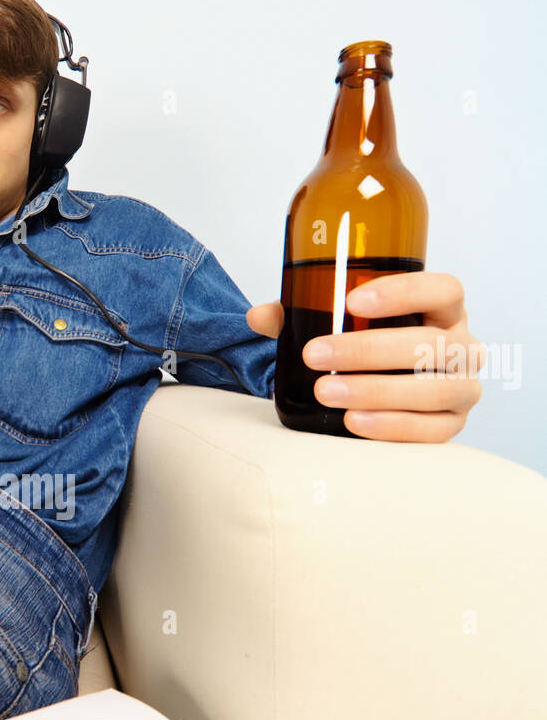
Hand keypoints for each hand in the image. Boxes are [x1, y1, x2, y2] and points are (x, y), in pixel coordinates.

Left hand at [246, 271, 485, 441]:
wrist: (386, 393)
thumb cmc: (369, 349)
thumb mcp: (340, 324)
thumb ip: (301, 315)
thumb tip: (257, 317)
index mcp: (444, 309)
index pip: (443, 289)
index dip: (403, 291)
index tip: (352, 300)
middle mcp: (462, 346)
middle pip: (431, 343)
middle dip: (368, 350)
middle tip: (315, 355)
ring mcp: (463, 388)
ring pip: (433, 389)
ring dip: (376, 391)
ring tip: (325, 393)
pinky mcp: (452, 426)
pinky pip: (432, 431)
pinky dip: (391, 426)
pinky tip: (354, 422)